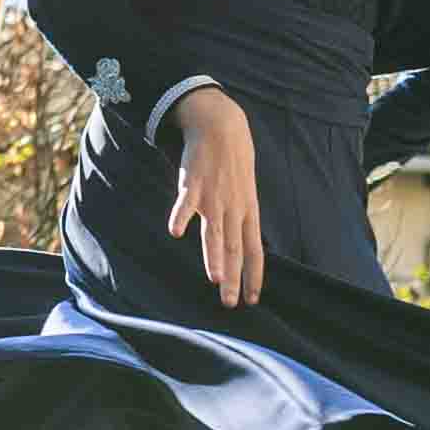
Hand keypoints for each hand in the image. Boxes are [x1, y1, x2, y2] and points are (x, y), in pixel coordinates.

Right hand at [168, 82, 265, 306]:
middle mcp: (234, 208)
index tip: (252, 299)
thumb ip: (241, 217)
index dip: (254, 275)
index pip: (255, 250)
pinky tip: (174, 232)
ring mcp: (214, 197)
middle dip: (233, 277)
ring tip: (215, 279)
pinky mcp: (194, 184)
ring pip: (214, 231)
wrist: (222, 127)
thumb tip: (241, 243)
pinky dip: (180, 216)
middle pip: (235, 247)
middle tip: (229, 302)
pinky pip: (185, 203)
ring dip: (215, 256)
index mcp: (248, 211)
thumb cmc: (234, 161)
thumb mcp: (246, 191)